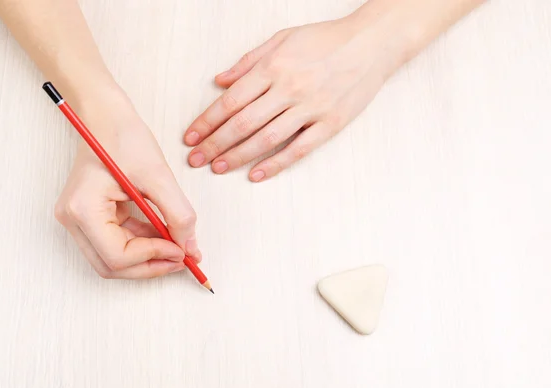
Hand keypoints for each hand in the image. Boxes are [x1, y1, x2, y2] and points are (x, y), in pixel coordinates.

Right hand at [55, 93, 200, 278]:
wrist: (105, 116)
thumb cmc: (124, 136)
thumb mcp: (158, 175)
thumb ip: (178, 214)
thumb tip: (189, 248)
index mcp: (82, 209)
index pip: (117, 256)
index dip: (154, 258)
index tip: (182, 251)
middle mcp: (73, 219)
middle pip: (112, 266)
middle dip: (150, 266)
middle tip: (182, 258)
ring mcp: (78, 220)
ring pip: (114, 259)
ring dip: (147, 258)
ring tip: (177, 247)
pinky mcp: (89, 217)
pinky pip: (116, 243)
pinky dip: (142, 244)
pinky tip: (163, 235)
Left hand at [184, 14, 402, 180]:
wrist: (372, 43)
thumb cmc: (326, 40)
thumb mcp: (282, 39)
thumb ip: (248, 61)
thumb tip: (219, 81)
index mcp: (274, 67)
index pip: (231, 100)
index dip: (208, 121)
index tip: (191, 136)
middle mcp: (289, 88)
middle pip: (243, 123)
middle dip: (215, 143)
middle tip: (195, 159)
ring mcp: (311, 108)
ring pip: (266, 138)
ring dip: (237, 156)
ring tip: (217, 167)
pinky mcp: (330, 124)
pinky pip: (299, 149)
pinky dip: (276, 163)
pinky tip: (256, 174)